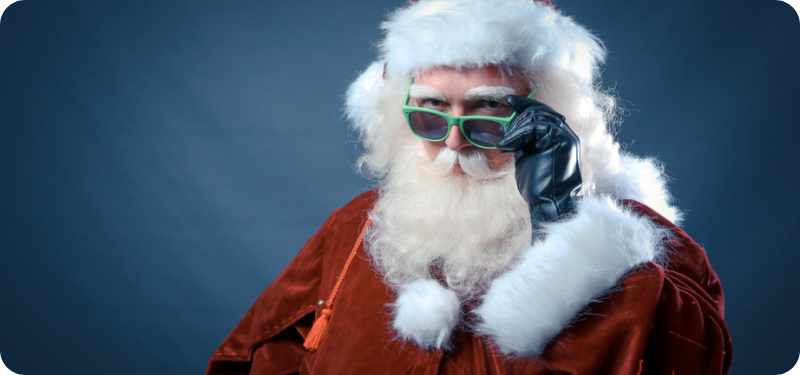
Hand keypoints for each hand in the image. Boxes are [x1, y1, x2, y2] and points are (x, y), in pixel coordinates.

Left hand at [497, 95, 581, 226]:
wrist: (551, 202)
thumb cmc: (539, 187)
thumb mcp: (528, 158)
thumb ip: (525, 142)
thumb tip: (512, 131)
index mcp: (559, 137)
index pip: (544, 113)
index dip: (527, 104)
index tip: (510, 100)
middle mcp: (566, 134)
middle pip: (541, 111)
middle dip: (518, 117)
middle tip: (504, 134)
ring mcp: (566, 136)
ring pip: (538, 117)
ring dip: (516, 129)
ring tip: (506, 146)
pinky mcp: (562, 141)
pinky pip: (538, 126)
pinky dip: (519, 134)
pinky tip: (509, 146)